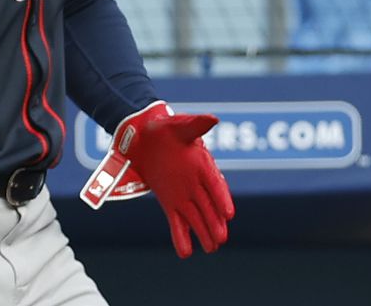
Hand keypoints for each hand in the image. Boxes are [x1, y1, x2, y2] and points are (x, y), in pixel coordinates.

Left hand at [80, 101, 234, 258]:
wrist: (142, 135)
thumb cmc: (163, 127)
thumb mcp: (179, 125)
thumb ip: (195, 125)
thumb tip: (213, 118)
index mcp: (202, 165)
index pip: (215, 185)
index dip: (222, 199)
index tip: (229, 214)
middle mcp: (195, 183)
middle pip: (208, 207)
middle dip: (214, 222)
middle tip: (221, 238)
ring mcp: (182, 194)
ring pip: (195, 217)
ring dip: (202, 232)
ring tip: (210, 248)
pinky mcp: (168, 201)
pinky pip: (176, 221)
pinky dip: (180, 236)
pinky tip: (185, 253)